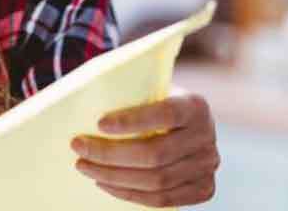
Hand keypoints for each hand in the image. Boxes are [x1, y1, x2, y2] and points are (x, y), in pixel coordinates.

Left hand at [71, 89, 219, 206]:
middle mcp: (207, 136)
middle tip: (79, 147)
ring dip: (114, 177)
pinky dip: (129, 194)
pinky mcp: (203, 188)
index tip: (99, 124)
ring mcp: (208, 165)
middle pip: (156, 154)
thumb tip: (86, 102)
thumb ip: (129, 93)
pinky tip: (105, 183)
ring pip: (157, 181)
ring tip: (86, 167)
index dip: (132, 121)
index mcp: (196, 106)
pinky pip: (163, 200)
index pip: (165, 114)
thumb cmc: (152, 101)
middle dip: (111, 154)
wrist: (180, 123)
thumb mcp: (148, 89)